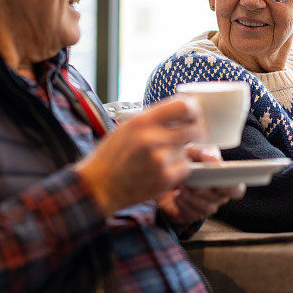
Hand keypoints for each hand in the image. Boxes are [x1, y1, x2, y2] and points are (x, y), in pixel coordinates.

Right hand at [77, 97, 203, 215]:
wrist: (99, 186)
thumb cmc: (112, 155)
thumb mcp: (127, 127)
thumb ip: (153, 118)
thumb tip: (182, 110)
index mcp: (141, 121)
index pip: (184, 107)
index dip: (193, 111)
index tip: (193, 116)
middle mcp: (151, 138)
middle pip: (194, 129)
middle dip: (194, 133)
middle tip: (187, 137)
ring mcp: (159, 160)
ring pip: (189, 150)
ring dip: (182, 152)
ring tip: (163, 157)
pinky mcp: (164, 179)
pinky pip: (185, 167)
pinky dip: (179, 168)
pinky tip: (163, 169)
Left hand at [156, 145, 245, 223]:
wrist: (164, 174)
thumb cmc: (186, 161)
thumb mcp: (194, 151)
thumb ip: (205, 152)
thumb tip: (214, 160)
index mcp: (224, 180)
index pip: (237, 189)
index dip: (231, 187)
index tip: (218, 182)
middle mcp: (218, 196)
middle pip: (218, 198)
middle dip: (204, 189)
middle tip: (191, 180)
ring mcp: (206, 207)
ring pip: (206, 208)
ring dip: (191, 196)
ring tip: (181, 185)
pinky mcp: (191, 215)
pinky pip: (192, 215)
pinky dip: (182, 204)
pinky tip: (177, 194)